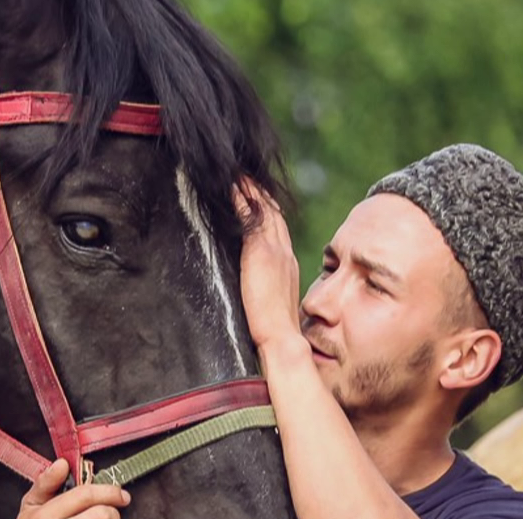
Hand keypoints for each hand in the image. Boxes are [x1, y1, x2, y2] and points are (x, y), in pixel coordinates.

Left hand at [235, 180, 301, 349]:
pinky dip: (244, 201)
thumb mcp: (274, 302)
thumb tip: (259, 292)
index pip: (280, 230)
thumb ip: (268, 289)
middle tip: (248, 177)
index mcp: (288, 264)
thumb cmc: (276, 329)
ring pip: (265, 211)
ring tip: (239, 176)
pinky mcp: (260, 253)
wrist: (282, 338)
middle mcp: (285, 253)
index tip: (260, 198)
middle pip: (275, 214)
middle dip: (262, 194)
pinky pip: (252, 218)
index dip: (270, 211)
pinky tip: (233, 189)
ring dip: (252, 191)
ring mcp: (274, 251)